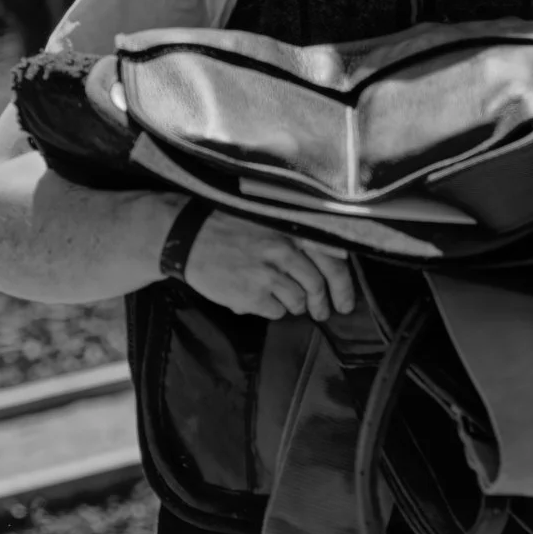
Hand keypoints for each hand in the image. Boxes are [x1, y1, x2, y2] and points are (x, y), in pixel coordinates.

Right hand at [183, 210, 356, 321]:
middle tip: (323, 313)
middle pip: (317, 285)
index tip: (345, 301)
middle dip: (323, 305)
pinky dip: (272, 309)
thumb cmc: (228, 228)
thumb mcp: (266, 220)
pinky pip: (276, 312)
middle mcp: (282, 250)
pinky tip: (259, 298)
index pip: (331, 259)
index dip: (343, 285)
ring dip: (295, 305)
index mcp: (289, 230)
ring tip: (282, 300)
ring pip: (298, 302)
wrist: (188, 238)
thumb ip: (298, 236)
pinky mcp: (252, 295)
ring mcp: (267, 274)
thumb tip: (339, 256)